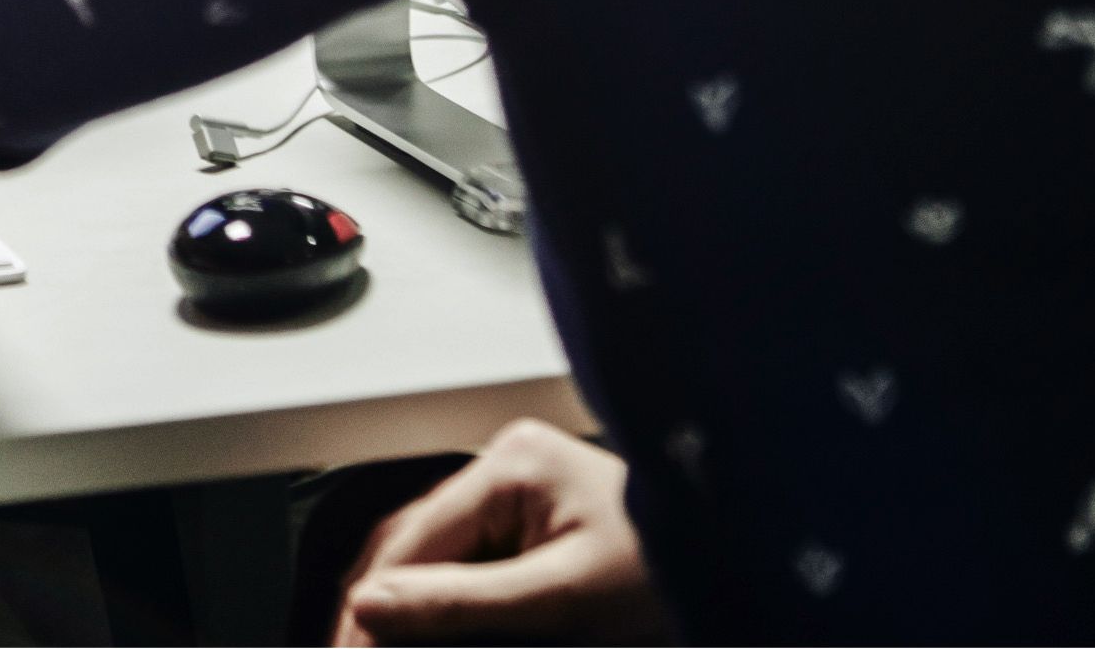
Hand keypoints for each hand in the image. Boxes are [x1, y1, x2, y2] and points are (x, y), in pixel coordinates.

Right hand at [334, 420, 668, 644]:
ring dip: (402, 607)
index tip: (349, 648)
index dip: (372, 606)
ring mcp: (519, 491)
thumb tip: (371, 605)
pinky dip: (440, 602)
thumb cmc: (674, 572)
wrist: (746, 566)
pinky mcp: (532, 522)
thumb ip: (464, 602)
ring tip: (372, 643)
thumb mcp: (565, 599)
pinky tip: (420, 632)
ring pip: (431, 553)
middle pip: (411, 541)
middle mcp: (507, 465)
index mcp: (512, 464)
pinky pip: (465, 561)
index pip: (410, 539)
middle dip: (375, 607)